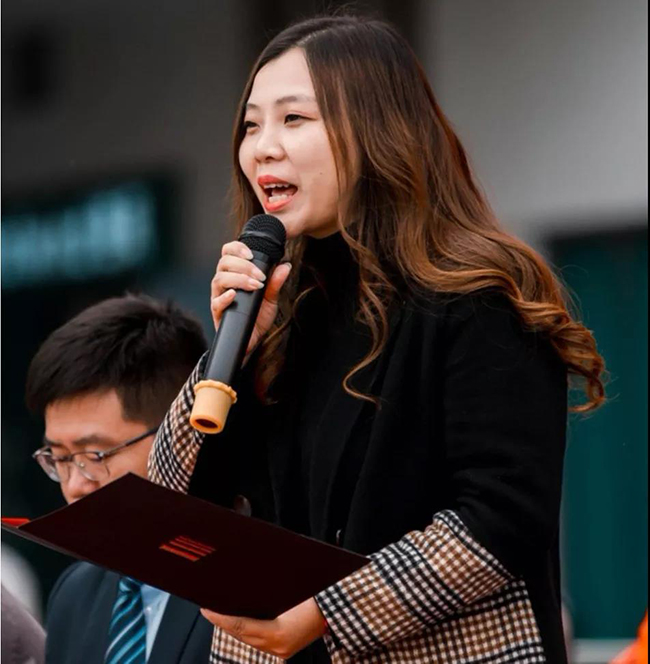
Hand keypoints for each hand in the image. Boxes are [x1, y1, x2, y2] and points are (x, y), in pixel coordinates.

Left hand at [200, 598, 326, 659]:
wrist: (336, 609)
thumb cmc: (316, 597)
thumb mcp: (290, 592)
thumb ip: (267, 594)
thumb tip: (242, 588)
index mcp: (277, 633)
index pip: (240, 626)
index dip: (220, 618)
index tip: (206, 608)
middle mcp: (277, 646)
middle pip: (241, 635)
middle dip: (223, 622)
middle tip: (208, 609)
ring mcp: (280, 650)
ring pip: (248, 640)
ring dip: (234, 628)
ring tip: (220, 613)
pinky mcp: (284, 650)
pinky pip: (259, 641)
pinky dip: (247, 631)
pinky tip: (240, 621)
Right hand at [211, 241, 291, 356]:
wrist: (252, 341)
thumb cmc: (258, 317)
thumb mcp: (271, 298)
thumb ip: (276, 282)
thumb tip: (285, 265)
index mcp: (233, 274)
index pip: (228, 253)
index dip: (237, 248)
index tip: (252, 254)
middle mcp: (223, 283)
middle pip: (224, 263)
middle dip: (244, 266)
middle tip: (261, 276)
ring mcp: (219, 297)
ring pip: (219, 279)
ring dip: (238, 279)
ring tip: (255, 286)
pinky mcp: (218, 313)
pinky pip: (216, 302)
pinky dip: (225, 297)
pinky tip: (234, 295)